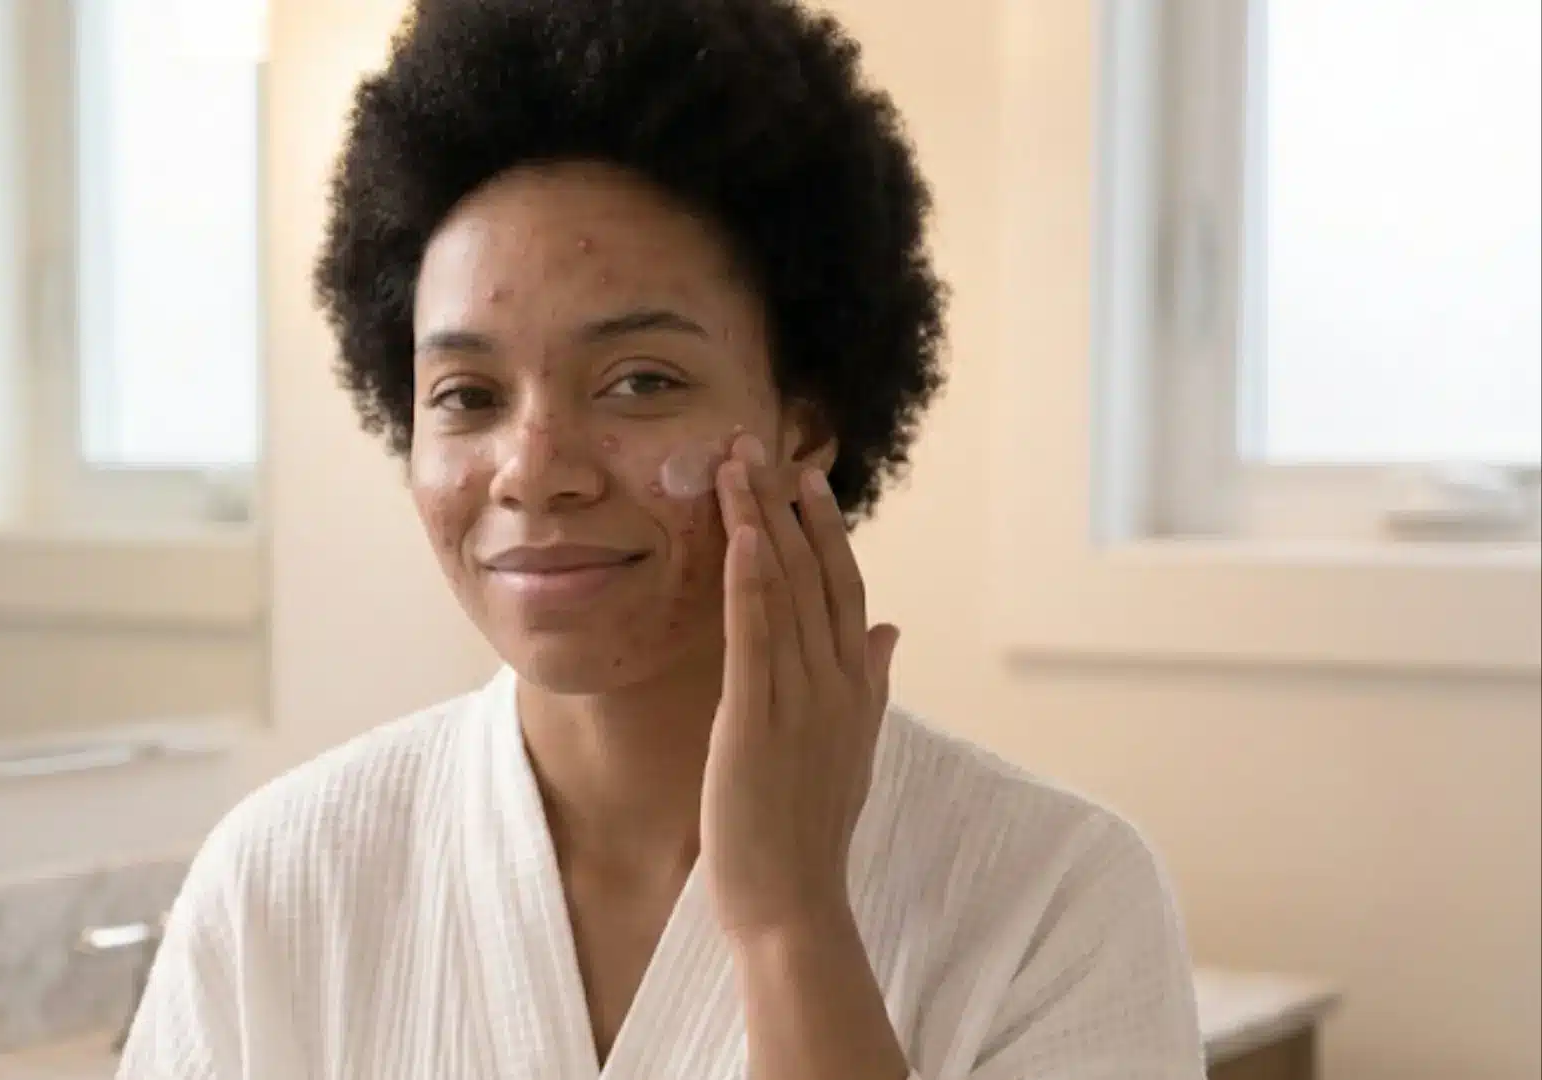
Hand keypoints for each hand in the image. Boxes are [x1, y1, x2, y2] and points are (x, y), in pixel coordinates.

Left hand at [701, 434, 899, 942]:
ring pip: (783, 593)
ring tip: (739, 466)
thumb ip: (869, 684)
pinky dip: (751, 582)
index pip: (844, 590)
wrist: (793, 902)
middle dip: (787, 506)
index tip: (805, 478)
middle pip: (815, 575)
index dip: (825, 530)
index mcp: (855, 688)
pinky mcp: (756, 722)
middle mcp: (836, 684)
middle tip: (761, 444)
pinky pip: (756, 637)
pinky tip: (742, 536)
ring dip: (761, 523)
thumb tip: (890, 630)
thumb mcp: (850, 748)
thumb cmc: (809, 831)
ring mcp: (799, 700)